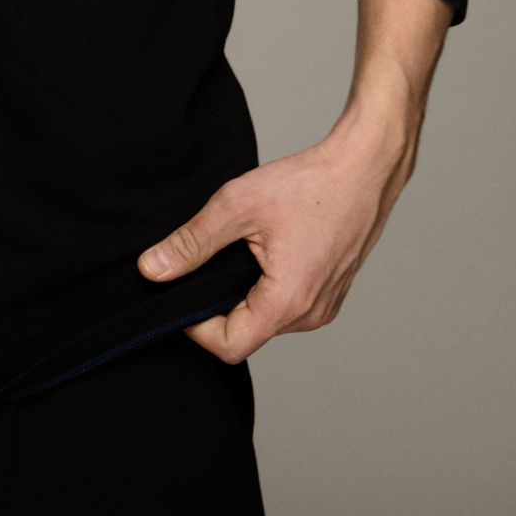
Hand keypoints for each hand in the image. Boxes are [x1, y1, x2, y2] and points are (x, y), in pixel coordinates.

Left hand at [134, 121, 416, 362]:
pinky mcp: (330, 294)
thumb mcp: (238, 205)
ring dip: (242, 295)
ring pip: (266, 320)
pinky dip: (266, 288)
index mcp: (288, 302)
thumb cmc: (309, 184)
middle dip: (217, 306)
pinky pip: (287, 306)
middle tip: (205, 262)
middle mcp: (311, 315)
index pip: (229, 347)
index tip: (181, 292)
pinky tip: (264, 250)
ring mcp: (325, 307)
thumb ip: (192, 242)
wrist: (363, 169)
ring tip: (239, 249)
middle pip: (247, 334)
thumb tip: (151, 269)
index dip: (196, 327)